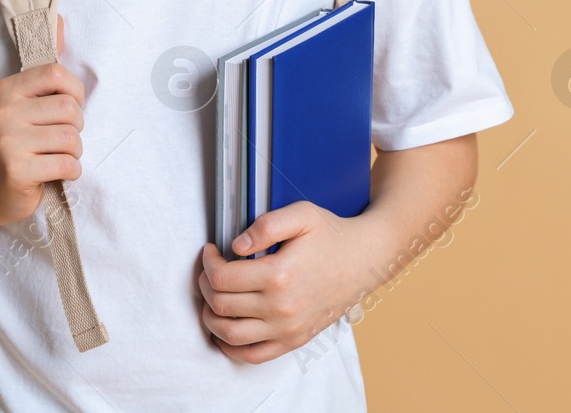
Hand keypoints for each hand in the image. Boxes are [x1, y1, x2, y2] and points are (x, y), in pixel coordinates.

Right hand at [0, 14, 85, 226]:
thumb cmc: (20, 140)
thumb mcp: (28, 100)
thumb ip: (46, 66)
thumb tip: (59, 17)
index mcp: (6, 88)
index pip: (58, 74)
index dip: (74, 93)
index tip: (66, 108)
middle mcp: (2, 111)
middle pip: (70, 110)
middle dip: (75, 128)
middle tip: (58, 139)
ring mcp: (7, 142)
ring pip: (72, 139)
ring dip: (73, 152)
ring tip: (54, 156)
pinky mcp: (17, 171)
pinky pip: (67, 165)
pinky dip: (70, 171)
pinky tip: (54, 173)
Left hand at [196, 201, 373, 364]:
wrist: (365, 260)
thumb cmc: (332, 236)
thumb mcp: (302, 215)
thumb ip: (266, 225)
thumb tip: (236, 246)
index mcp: (280, 274)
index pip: (222, 278)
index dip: (208, 263)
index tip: (211, 252)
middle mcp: (281, 307)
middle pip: (220, 305)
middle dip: (205, 285)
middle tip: (210, 270)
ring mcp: (287, 329)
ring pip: (228, 333)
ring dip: (210, 316)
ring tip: (213, 297)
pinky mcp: (293, 341)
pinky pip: (251, 355)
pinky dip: (230, 346)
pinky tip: (225, 328)